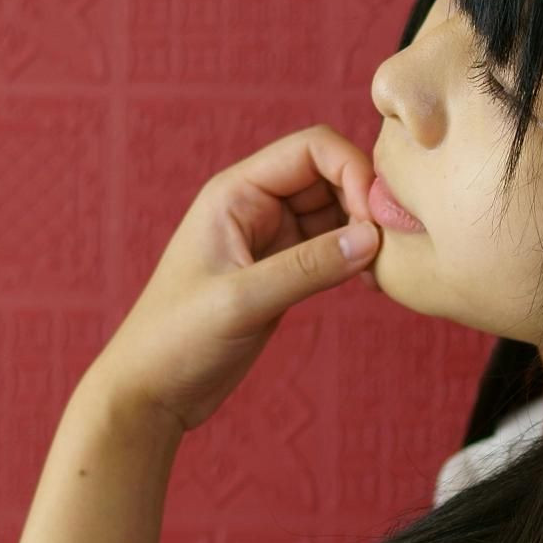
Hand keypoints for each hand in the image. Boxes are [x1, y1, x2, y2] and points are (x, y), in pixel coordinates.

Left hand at [91, 123, 380, 434]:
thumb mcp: (242, 301)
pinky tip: (373, 282)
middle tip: (390, 247)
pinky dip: (358, 258)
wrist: (152, 392)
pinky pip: (333, 249)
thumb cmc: (176, 340)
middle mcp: (256, 206)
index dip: (352, 170)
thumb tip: (372, 239)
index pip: (311, 149)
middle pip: (331, 176)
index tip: (375, 219)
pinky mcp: (284, 272)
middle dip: (366, 202)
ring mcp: (271, 239)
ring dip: (366, 232)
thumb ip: (308, 268)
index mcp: (235, 192)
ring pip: (338, 213)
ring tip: (384, 270)